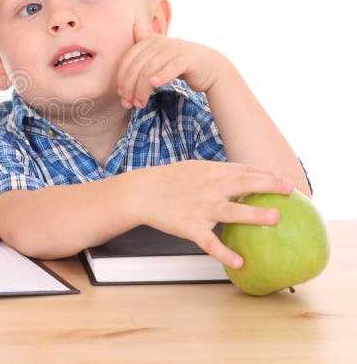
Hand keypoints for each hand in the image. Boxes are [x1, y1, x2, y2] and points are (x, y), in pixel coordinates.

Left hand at [117, 21, 229, 108]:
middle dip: (129, 88)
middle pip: (136, 67)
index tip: (121, 95)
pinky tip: (155, 85)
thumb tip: (125, 37)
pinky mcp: (187, 59)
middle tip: (128, 104)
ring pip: (149, 70)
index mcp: (149, 40)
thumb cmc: (178, 64)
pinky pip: (171, 68)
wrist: (210, 67)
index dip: (121, 79)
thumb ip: (142, 50)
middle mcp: (160, 42)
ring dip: (141, 90)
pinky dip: (161, 76)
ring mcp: (174, 49)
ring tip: (140, 104)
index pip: (127, 60)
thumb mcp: (158, 56)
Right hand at [137, 160, 294, 268]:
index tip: (285, 179)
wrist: (140, 193)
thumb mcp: (193, 169)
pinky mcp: (190, 227)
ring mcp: (200, 208)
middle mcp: (208, 188)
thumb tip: (243, 178)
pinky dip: (224, 252)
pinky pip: (209, 242)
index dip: (266, 174)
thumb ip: (217, 174)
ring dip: (253, 214)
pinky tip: (239, 262)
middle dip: (268, 185)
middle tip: (290, 189)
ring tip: (275, 217)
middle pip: (242, 184)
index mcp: (209, 172)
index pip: (243, 170)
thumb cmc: (168, 181)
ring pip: (230, 211)